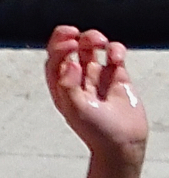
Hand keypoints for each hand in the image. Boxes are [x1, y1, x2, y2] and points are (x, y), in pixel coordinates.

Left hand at [44, 26, 147, 159]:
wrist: (123, 143)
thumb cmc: (96, 131)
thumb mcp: (75, 110)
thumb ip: (68, 86)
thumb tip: (69, 64)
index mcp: (60, 86)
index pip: (53, 59)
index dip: (58, 46)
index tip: (69, 43)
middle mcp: (76, 78)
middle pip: (69, 49)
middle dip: (71, 37)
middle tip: (77, 34)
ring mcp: (96, 75)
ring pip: (90, 48)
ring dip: (93, 38)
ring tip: (100, 42)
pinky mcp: (117, 75)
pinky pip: (114, 55)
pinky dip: (115, 49)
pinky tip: (116, 57)